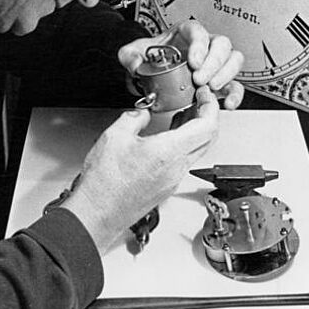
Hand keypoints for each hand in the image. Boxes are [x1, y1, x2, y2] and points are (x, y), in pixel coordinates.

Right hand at [61, 87, 218, 251]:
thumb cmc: (105, 183)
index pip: (208, 126)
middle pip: (208, 138)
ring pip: (197, 150)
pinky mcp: (166, 187)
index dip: (211, 106)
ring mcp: (173, 180)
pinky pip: (183, 161)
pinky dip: (183, 144)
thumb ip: (134, 118)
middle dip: (207, 116)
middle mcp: (177, 168)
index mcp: (169, 152)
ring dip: (195, 130)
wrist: (98, 212)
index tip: (205, 95)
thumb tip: (142, 114)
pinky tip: (168, 137)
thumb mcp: (115, 136)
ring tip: (183, 114)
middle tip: (198, 101)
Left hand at [119, 19, 244, 109]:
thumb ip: (130, 57)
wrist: (151, 68)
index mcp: (186, 32)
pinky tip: (228, 103)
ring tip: (211, 89)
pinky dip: (234, 94)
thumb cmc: (149, 55)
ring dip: (226, 75)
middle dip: (214, 63)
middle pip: (222, 45)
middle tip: (200, 80)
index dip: (200, 46)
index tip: (193, 62)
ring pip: (233, 60)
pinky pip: (234, 84)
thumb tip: (137, 65)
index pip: (199, 32)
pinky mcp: (218, 80)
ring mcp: (214, 63)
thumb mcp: (132, 52)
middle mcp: (205, 45)